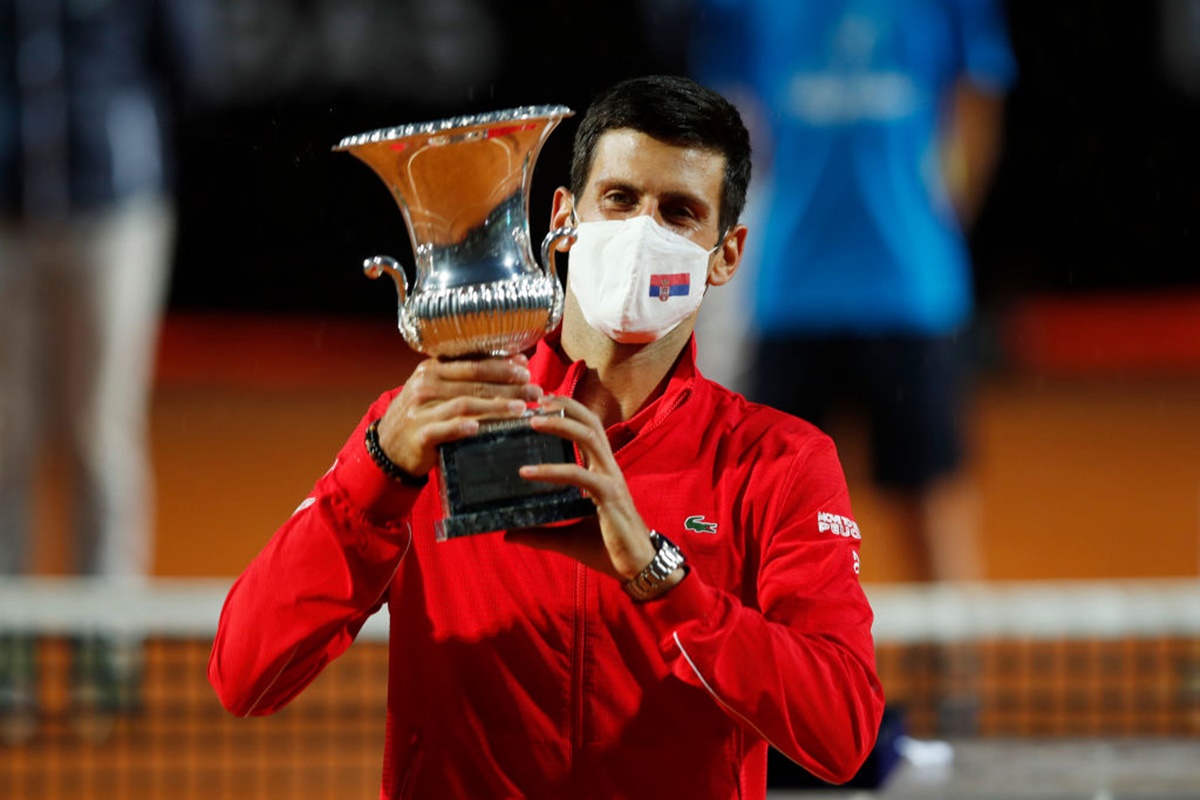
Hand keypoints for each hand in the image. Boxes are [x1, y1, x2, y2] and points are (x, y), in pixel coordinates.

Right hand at [374, 354, 541, 476]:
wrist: (389, 446)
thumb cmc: (422, 415)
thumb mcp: (437, 389)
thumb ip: (468, 378)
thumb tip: (515, 363)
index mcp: (432, 369)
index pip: (472, 362)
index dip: (501, 364)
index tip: (525, 367)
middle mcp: (425, 385)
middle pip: (474, 382)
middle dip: (508, 385)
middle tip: (534, 390)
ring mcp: (421, 409)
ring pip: (464, 403)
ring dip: (495, 406)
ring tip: (520, 408)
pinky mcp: (419, 434)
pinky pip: (443, 429)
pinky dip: (461, 427)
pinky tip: (479, 427)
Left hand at [504, 395, 656, 581]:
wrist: (636, 569)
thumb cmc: (607, 548)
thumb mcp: (566, 537)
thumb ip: (539, 532)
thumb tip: (509, 533)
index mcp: (601, 471)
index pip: (588, 428)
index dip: (568, 410)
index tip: (541, 401)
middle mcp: (608, 468)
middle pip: (590, 422)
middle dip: (564, 405)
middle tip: (534, 399)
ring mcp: (610, 479)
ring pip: (589, 437)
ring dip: (560, 424)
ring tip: (531, 421)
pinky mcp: (609, 496)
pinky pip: (578, 475)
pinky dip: (551, 470)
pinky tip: (526, 472)